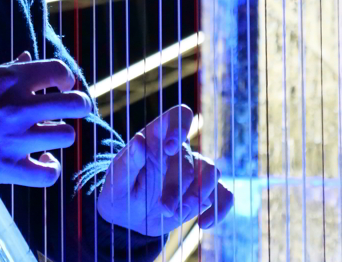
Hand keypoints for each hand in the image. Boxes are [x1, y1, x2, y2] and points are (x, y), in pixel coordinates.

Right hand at [0, 51, 92, 185]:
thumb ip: (9, 70)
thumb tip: (27, 57)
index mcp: (12, 78)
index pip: (60, 71)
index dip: (66, 79)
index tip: (61, 87)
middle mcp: (20, 105)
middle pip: (75, 104)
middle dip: (79, 106)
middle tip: (73, 111)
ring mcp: (15, 138)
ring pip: (66, 136)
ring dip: (60, 136)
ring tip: (49, 138)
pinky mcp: (6, 167)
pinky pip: (47, 173)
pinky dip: (49, 168)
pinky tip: (42, 163)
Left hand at [96, 104, 232, 234]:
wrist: (129, 220)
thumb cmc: (120, 192)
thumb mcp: (117, 179)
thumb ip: (128, 161)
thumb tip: (139, 140)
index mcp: (158, 138)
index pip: (179, 116)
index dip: (180, 126)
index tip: (170, 148)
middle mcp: (180, 151)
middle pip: (191, 159)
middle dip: (179, 186)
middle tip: (164, 207)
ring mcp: (195, 172)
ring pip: (211, 172)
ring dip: (197, 195)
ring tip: (177, 213)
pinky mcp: (204, 193)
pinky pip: (224, 194)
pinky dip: (219, 209)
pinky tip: (204, 224)